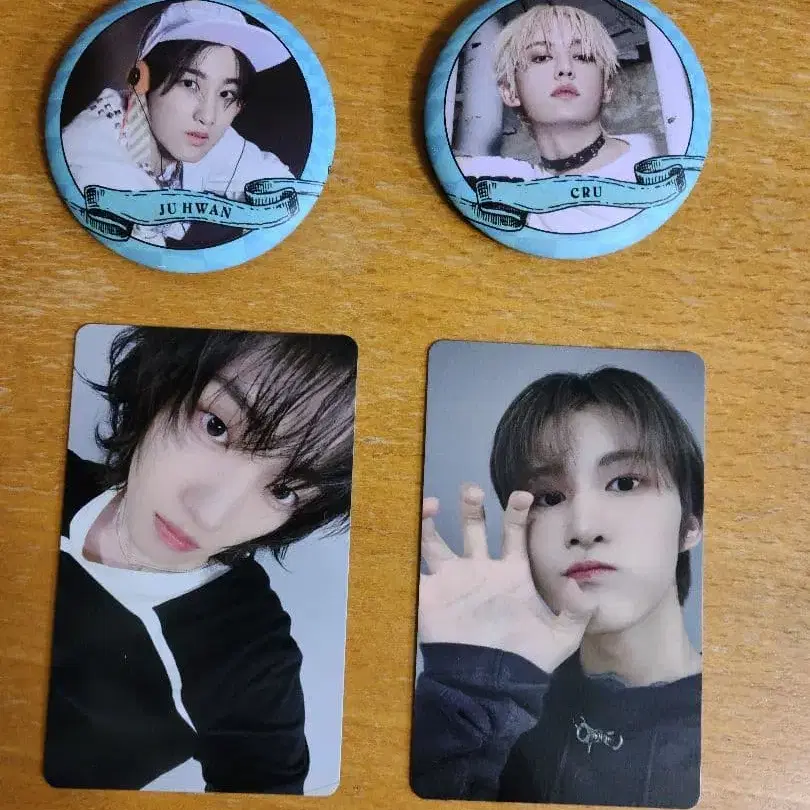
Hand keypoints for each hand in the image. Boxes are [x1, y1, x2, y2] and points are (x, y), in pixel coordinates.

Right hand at [419, 484, 595, 673]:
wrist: (490, 686)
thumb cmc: (526, 658)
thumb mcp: (561, 637)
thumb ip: (577, 611)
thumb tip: (582, 586)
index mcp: (510, 573)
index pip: (514, 533)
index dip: (517, 512)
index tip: (522, 495)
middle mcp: (479, 570)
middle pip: (473, 528)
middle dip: (472, 507)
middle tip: (471, 489)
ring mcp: (452, 581)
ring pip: (437, 542)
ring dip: (430, 521)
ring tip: (429, 502)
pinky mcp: (429, 596)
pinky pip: (412, 569)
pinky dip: (402, 551)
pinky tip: (399, 533)